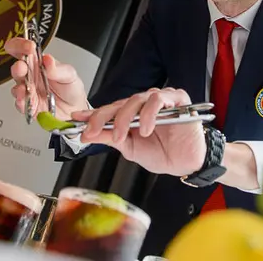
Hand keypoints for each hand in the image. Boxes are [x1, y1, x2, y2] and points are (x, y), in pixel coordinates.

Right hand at [5, 38, 88, 120]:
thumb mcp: (70, 75)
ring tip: (24, 87)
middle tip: (22, 67)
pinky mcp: (28, 105)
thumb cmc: (71, 88)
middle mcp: (31, 76)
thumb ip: (59, 69)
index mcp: (39, 63)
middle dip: (18, 67)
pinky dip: (21, 101)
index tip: (28, 47)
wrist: (75, 109)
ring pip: (17, 86)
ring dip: (19, 86)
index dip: (21, 45)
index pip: (24, 49)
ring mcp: (28, 90)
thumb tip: (48, 59)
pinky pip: (20, 103)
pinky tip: (24, 99)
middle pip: (17, 68)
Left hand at [71, 88, 205, 175]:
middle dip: (103, 118)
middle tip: (93, 132)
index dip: (92, 114)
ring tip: (123, 137)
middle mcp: (144, 104)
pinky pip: (158, 100)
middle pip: (119, 104)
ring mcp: (160, 100)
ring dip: (125, 119)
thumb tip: (89, 134)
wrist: (188, 163)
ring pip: (136, 100)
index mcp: (133, 115)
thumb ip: (112, 138)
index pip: (109, 110)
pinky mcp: (177, 99)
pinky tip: (146, 129)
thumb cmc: (164, 154)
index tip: (75, 119)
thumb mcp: (131, 149)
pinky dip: (148, 114)